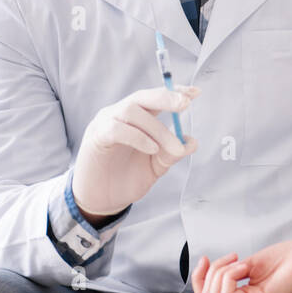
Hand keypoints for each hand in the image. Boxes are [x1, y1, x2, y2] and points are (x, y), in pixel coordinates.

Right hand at [70, 85, 198, 217]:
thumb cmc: (125, 178)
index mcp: (137, 118)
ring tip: (173, 147)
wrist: (101, 200)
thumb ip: (171, 154)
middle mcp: (120, 114)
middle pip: (142, 96)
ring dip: (157, 128)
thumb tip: (191, 143)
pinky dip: (138, 137)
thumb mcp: (155, 167)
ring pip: (132, 110)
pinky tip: (152, 149)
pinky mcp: (96, 137)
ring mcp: (106, 123)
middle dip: (165, 97)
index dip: (174, 92)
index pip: (155, 97)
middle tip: (185, 104)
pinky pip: (116, 129)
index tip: (195, 92)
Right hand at [192, 241, 291, 292]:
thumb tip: (206, 273)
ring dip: (222, 272)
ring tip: (242, 262)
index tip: (205, 259)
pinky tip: (245, 267)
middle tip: (233, 258)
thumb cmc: (285, 259)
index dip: (198, 278)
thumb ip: (227, 273)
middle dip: (211, 273)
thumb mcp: (246, 264)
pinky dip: (229, 274)